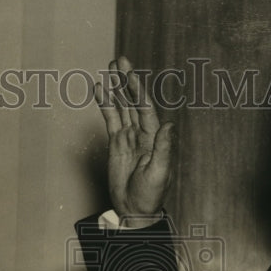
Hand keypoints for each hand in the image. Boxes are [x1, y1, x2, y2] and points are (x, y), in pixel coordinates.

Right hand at [95, 56, 175, 223]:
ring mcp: (128, 137)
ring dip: (115, 88)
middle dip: (126, 81)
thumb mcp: (159, 172)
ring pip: (121, 107)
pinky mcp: (116, 144)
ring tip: (108, 69)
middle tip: (119, 60)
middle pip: (133, 101)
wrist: (134, 210)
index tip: (130, 74)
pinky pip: (110, 120)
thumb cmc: (150, 195)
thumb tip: (170, 124)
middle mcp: (142, 133)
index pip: (145, 108)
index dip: (137, 89)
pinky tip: (100, 91)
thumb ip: (164, 148)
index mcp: (155, 137)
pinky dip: (105, 105)